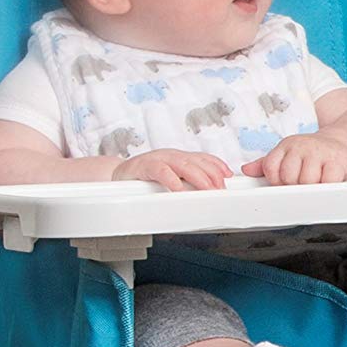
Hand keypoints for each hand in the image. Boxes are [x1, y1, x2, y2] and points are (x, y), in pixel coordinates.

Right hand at [110, 148, 230, 189]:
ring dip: (198, 177)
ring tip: (208, 189)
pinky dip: (171, 179)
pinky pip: (160, 171)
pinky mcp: (144, 166)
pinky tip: (178, 188)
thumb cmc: (146, 179)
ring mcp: (158, 159)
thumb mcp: (172, 178)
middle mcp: (171, 156)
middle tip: (220, 189)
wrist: (119, 175)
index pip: (203, 157)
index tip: (228, 176)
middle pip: (196, 161)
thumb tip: (209, 190)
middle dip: (212, 174)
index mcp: (179, 158)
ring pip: (182, 164)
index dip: (217, 165)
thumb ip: (188, 182)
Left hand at [253, 130, 346, 186]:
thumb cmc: (313, 153)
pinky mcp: (337, 162)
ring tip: (318, 181)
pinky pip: (327, 183)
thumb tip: (247, 170)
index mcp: (286, 145)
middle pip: (289, 178)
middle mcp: (302, 146)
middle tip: (305, 183)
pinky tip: (329, 181)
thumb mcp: (289, 154)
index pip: (272, 169)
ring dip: (313, 187)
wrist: (344, 143)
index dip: (277, 181)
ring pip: (307, 182)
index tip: (286, 183)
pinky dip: (328, 187)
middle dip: (296, 186)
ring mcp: (320, 153)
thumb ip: (267, 164)